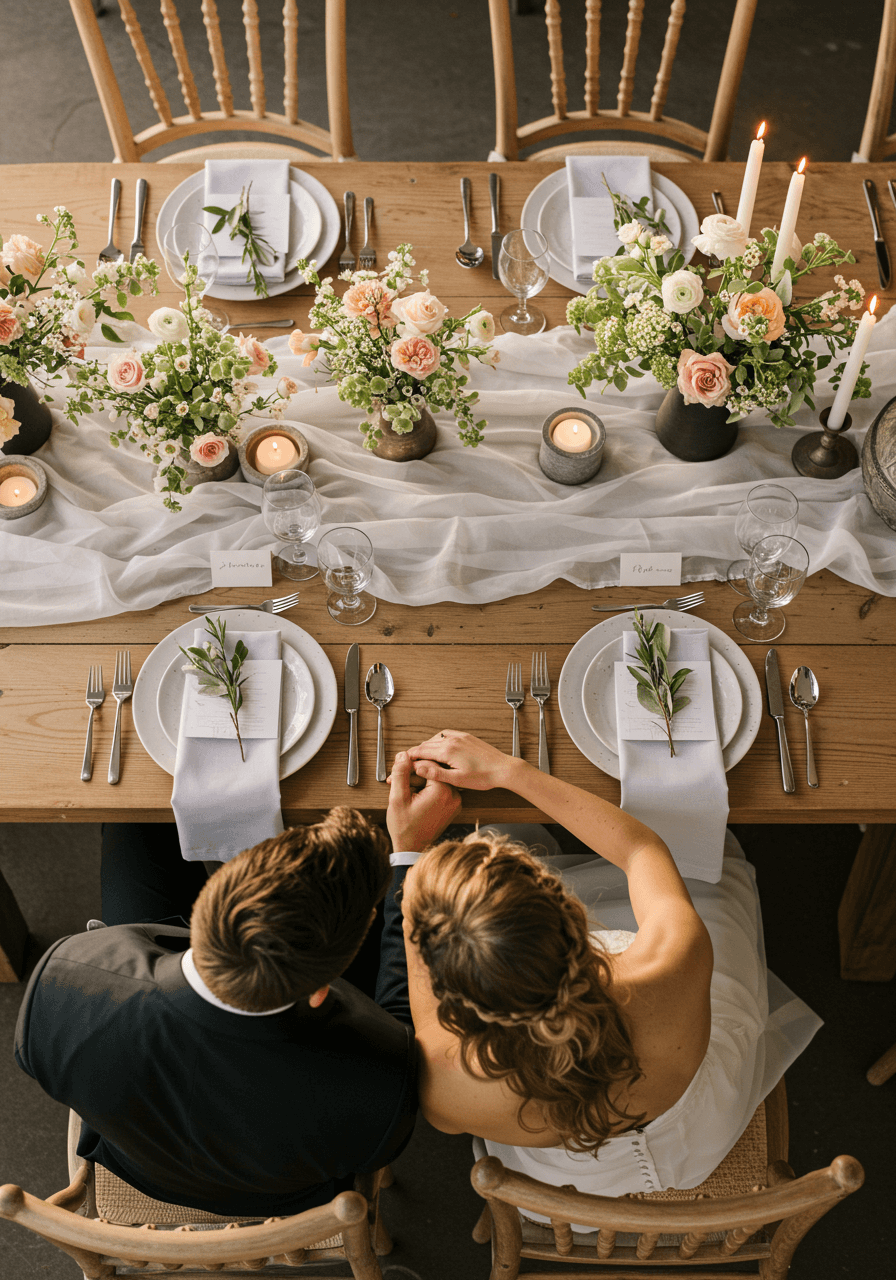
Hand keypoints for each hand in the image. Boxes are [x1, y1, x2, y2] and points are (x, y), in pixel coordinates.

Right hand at [387, 751, 461, 853]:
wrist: (412, 849)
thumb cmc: (405, 828)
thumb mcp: (398, 798)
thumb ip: (401, 774)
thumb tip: (403, 755)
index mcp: (442, 791)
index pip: (427, 765)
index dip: (410, 764)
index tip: (398, 767)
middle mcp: (453, 795)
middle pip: (432, 772)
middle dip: (413, 773)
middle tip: (396, 779)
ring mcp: (454, 801)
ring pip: (435, 780)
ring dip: (418, 781)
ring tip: (402, 788)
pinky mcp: (452, 806)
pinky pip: (439, 789)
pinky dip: (426, 788)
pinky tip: (412, 793)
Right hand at [405, 730, 520, 792]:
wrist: (502, 769)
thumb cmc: (483, 776)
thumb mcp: (456, 780)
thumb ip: (435, 773)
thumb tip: (418, 768)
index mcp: (448, 750)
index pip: (421, 751)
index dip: (410, 756)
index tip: (403, 761)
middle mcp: (452, 740)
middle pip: (426, 743)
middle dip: (416, 751)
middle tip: (409, 760)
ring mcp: (460, 737)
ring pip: (435, 738)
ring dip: (427, 745)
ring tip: (422, 755)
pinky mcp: (466, 736)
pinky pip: (446, 734)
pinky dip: (438, 739)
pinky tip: (439, 746)